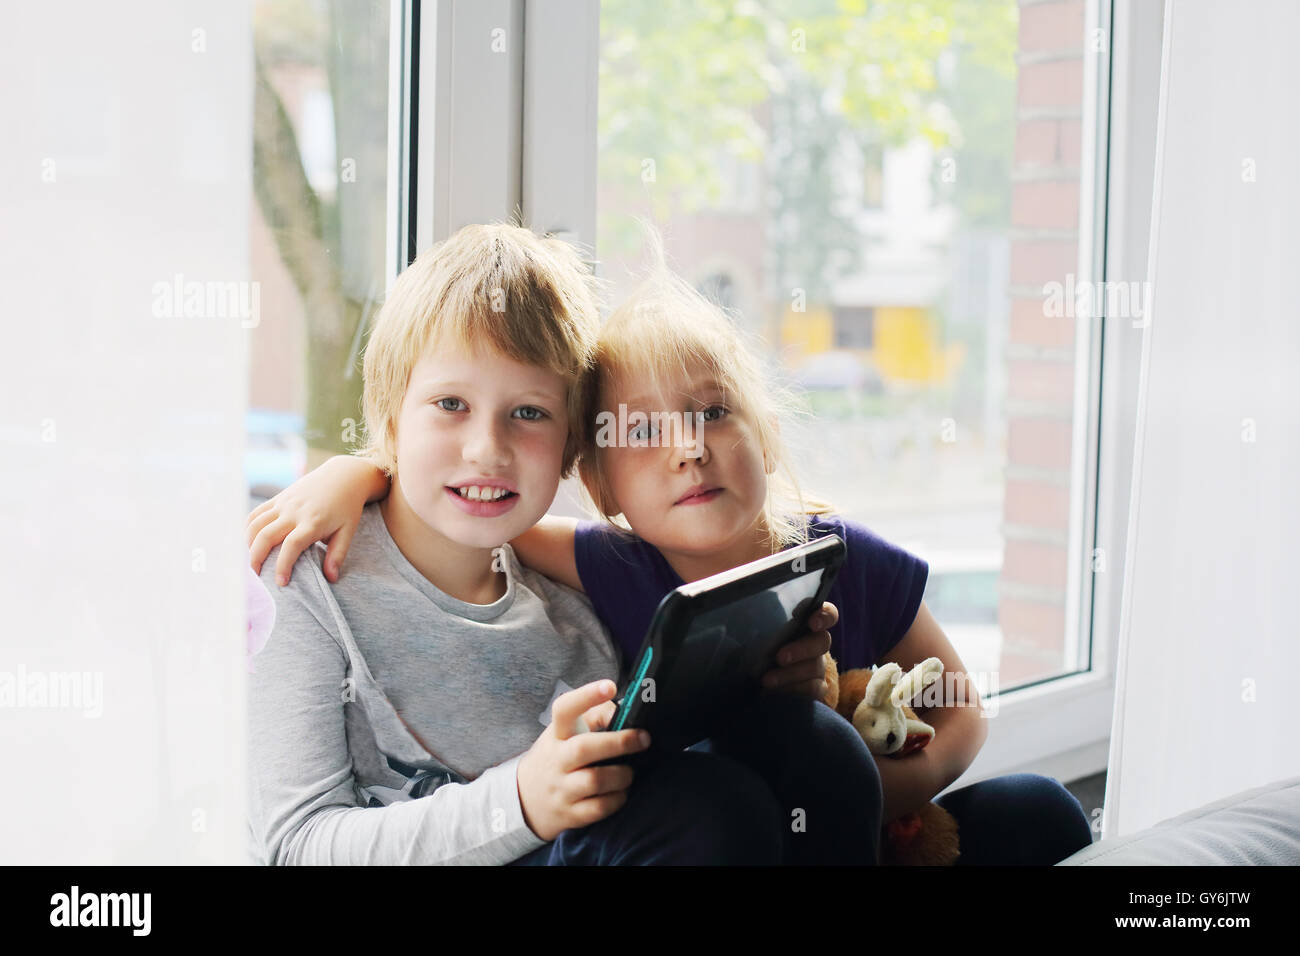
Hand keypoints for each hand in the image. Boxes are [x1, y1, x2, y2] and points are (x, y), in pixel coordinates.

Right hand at [246, 454, 388, 585]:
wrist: (343, 476)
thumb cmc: (347, 507)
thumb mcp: (348, 531)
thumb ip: (337, 555)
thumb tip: (331, 578)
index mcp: (312, 522)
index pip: (291, 546)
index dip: (283, 565)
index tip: (280, 583)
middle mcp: (294, 512)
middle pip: (265, 536)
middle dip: (256, 559)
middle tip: (256, 576)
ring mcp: (283, 503)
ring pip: (255, 524)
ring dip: (248, 544)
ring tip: (251, 561)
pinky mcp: (278, 497)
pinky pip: (256, 513)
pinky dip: (248, 528)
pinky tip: (250, 542)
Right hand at [516, 680, 650, 841]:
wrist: (523, 801)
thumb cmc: (556, 758)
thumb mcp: (564, 734)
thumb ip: (593, 717)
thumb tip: (625, 709)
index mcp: (556, 735)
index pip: (564, 709)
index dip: (587, 696)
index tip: (610, 686)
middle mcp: (556, 760)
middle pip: (585, 748)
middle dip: (619, 742)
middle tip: (643, 738)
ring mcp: (561, 789)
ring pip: (595, 780)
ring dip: (622, 775)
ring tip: (630, 772)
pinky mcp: (569, 814)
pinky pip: (599, 808)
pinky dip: (617, 799)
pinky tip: (621, 792)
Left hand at [760, 601, 837, 699]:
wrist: (755, 679)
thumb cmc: (757, 647)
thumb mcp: (756, 631)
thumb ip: (757, 618)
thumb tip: (735, 604)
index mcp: (806, 624)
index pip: (827, 613)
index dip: (824, 615)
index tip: (811, 621)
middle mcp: (816, 643)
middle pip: (822, 641)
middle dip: (801, 649)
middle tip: (780, 656)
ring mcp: (817, 667)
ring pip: (815, 668)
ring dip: (791, 674)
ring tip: (767, 680)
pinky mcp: (815, 689)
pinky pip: (813, 690)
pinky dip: (794, 691)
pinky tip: (775, 693)